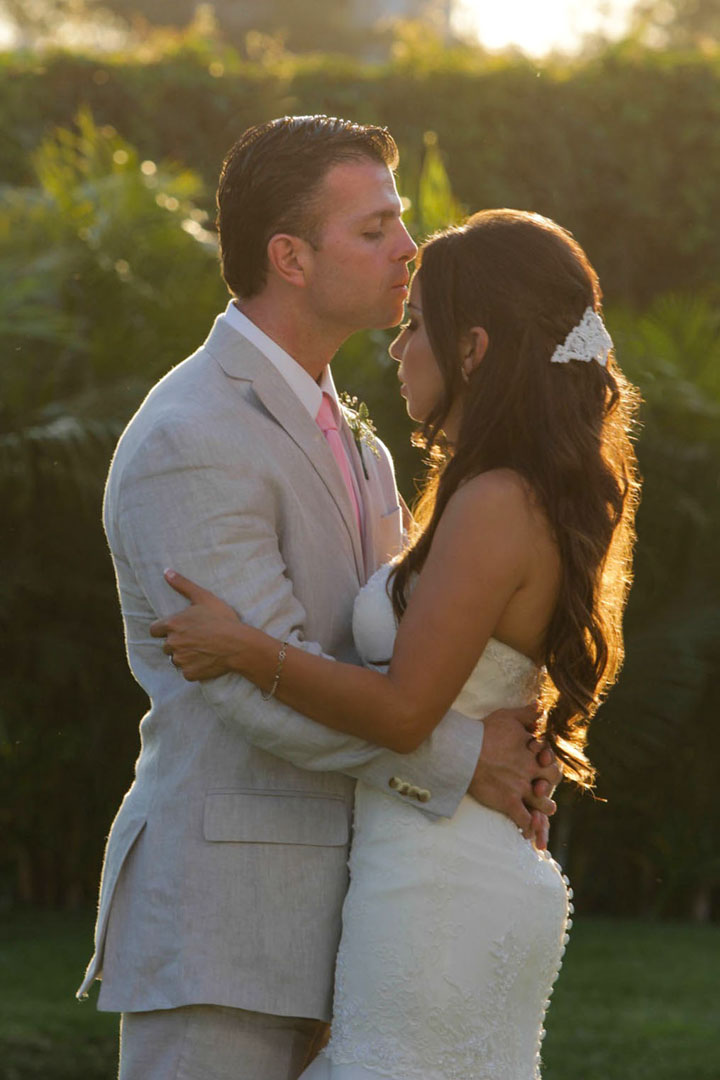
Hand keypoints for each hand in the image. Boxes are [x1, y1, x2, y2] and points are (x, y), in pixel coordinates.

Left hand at [149, 570, 243, 680]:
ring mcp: (181, 660)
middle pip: (166, 646)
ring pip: (176, 659)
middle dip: (177, 643)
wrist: (238, 644)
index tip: (176, 629)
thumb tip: (166, 571)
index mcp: (172, 624)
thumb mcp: (203, 597)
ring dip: (184, 656)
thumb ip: (182, 584)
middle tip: (195, 638)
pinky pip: (187, 672)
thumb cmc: (222, 619)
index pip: (154, 630)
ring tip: (202, 649)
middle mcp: (172, 643)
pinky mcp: (189, 673)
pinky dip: (194, 668)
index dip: (164, 630)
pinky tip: (206, 660)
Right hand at [466, 704, 561, 848]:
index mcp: (532, 753)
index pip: (552, 762)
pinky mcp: (507, 802)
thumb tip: (540, 705)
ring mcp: (520, 789)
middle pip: (552, 782)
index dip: (550, 765)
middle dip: (550, 786)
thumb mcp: (507, 717)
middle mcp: (530, 772)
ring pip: (543, 805)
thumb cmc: (484, 732)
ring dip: (544, 808)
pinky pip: (523, 819)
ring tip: (541, 811)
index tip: (542, 765)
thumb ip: (526, 713)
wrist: (464, 751)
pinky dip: (527, 826)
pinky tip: (526, 830)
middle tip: (542, 789)